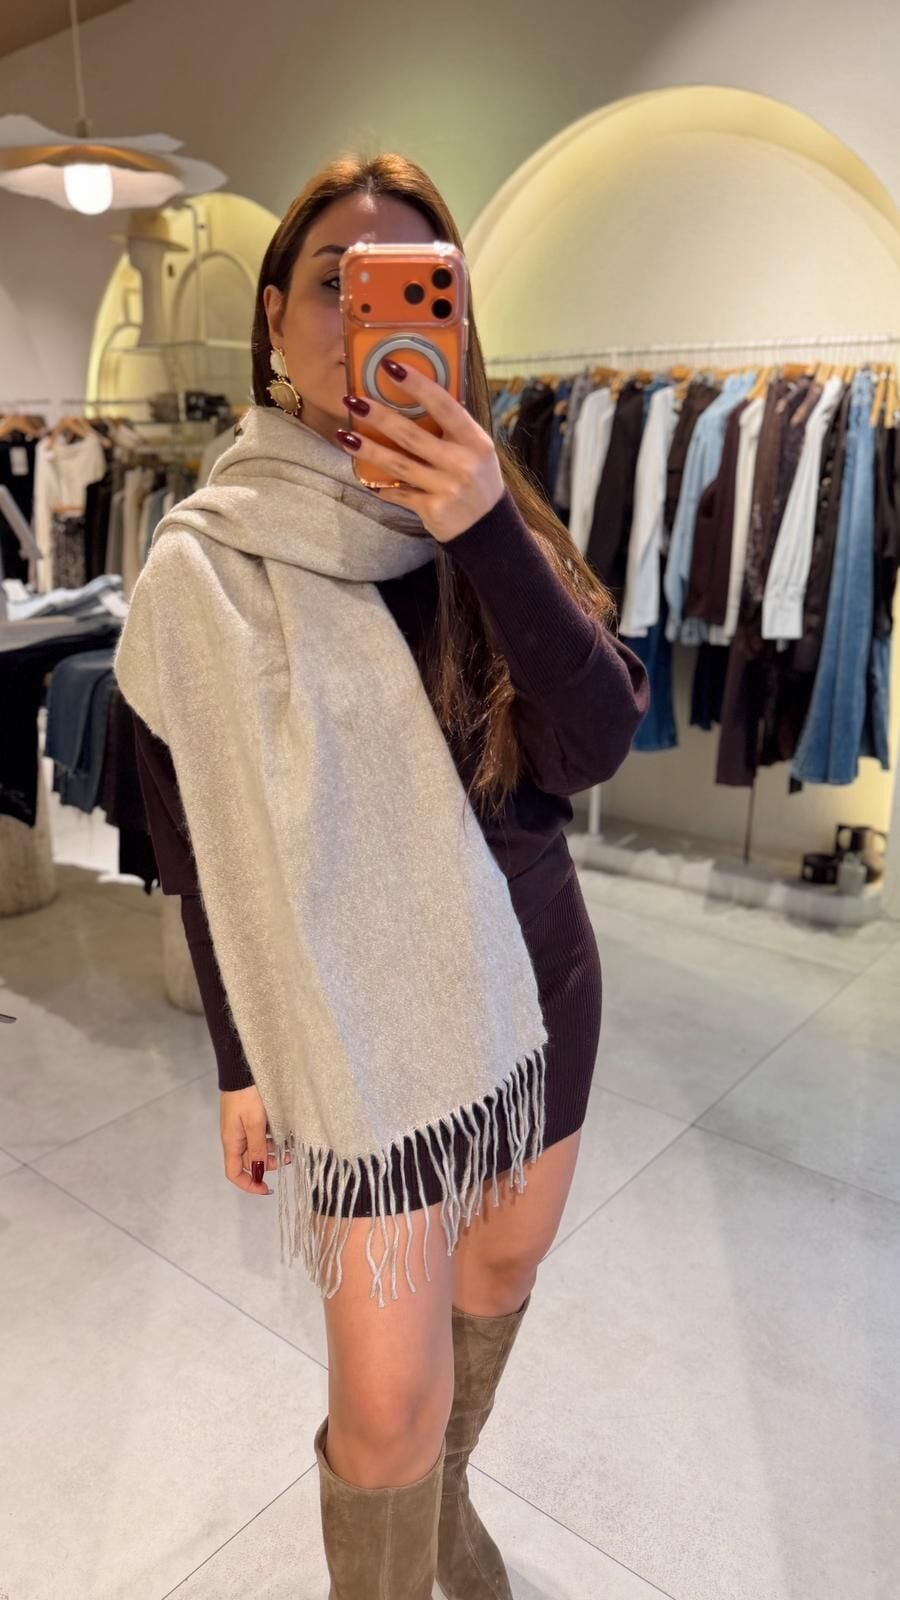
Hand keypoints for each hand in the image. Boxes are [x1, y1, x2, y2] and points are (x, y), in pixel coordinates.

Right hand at [219, 1085, 291, 1195]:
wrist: (243, 1068)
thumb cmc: (247, 1096)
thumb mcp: (255, 1123)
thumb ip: (257, 1148)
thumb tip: (258, 1171)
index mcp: (232, 1142)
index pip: (234, 1172)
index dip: (249, 1184)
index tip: (267, 1188)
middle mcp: (236, 1137)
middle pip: (249, 1161)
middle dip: (268, 1164)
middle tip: (288, 1157)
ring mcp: (243, 1127)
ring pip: (258, 1148)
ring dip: (273, 1151)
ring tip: (290, 1145)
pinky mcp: (251, 1118)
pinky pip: (262, 1135)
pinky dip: (273, 1138)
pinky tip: (286, 1133)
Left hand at [337, 358, 504, 542]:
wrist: (490, 528)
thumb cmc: (478, 479)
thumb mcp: (476, 450)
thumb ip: (453, 428)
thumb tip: (416, 395)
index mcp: (475, 441)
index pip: (444, 406)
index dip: (417, 385)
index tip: (390, 366)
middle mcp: (462, 463)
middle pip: (412, 435)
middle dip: (378, 416)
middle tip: (352, 399)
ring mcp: (447, 488)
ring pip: (398, 464)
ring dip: (367, 449)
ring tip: (343, 435)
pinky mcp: (433, 510)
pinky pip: (400, 493)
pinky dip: (383, 485)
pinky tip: (364, 475)